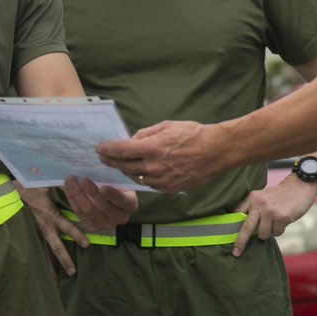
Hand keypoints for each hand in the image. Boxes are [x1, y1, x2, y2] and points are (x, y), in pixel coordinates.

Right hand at [19, 187, 85, 276]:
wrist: (12, 188)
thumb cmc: (33, 185)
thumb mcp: (48, 184)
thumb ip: (61, 188)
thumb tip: (74, 184)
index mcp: (49, 214)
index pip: (65, 226)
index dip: (76, 234)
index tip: (86, 244)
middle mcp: (43, 225)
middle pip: (55, 245)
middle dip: (64, 259)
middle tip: (73, 272)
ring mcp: (37, 231)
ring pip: (46, 251)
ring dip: (51, 267)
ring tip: (56, 283)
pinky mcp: (34, 233)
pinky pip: (39, 249)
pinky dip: (43, 262)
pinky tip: (46, 275)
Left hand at [62, 177, 137, 233]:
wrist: (114, 201)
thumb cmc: (118, 186)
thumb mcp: (120, 180)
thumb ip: (113, 177)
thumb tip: (98, 163)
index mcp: (131, 205)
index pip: (121, 200)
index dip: (111, 195)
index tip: (102, 187)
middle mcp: (121, 218)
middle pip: (103, 206)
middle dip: (91, 192)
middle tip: (82, 179)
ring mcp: (106, 224)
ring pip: (89, 210)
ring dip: (78, 194)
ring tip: (71, 180)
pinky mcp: (93, 227)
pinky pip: (80, 214)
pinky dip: (73, 200)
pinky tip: (68, 188)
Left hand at [97, 119, 222, 192]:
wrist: (216, 151)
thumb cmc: (193, 134)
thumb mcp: (167, 126)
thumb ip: (146, 133)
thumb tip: (133, 140)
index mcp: (152, 148)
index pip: (121, 150)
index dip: (107, 150)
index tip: (100, 148)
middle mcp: (154, 166)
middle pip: (124, 166)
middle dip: (111, 161)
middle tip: (103, 158)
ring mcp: (161, 180)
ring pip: (135, 177)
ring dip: (125, 170)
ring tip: (119, 165)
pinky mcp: (168, 189)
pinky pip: (149, 184)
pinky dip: (142, 177)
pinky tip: (138, 172)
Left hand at [231, 174, 316, 256]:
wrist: (300, 186)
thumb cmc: (280, 195)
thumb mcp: (263, 196)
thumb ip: (253, 208)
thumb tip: (245, 229)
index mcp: (253, 198)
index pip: (238, 214)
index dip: (231, 226)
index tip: (227, 236)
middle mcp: (259, 204)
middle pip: (246, 228)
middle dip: (240, 242)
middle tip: (236, 253)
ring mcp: (271, 211)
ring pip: (263, 234)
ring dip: (269, 232)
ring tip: (275, 221)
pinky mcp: (282, 217)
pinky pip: (276, 233)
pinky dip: (279, 230)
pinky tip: (283, 220)